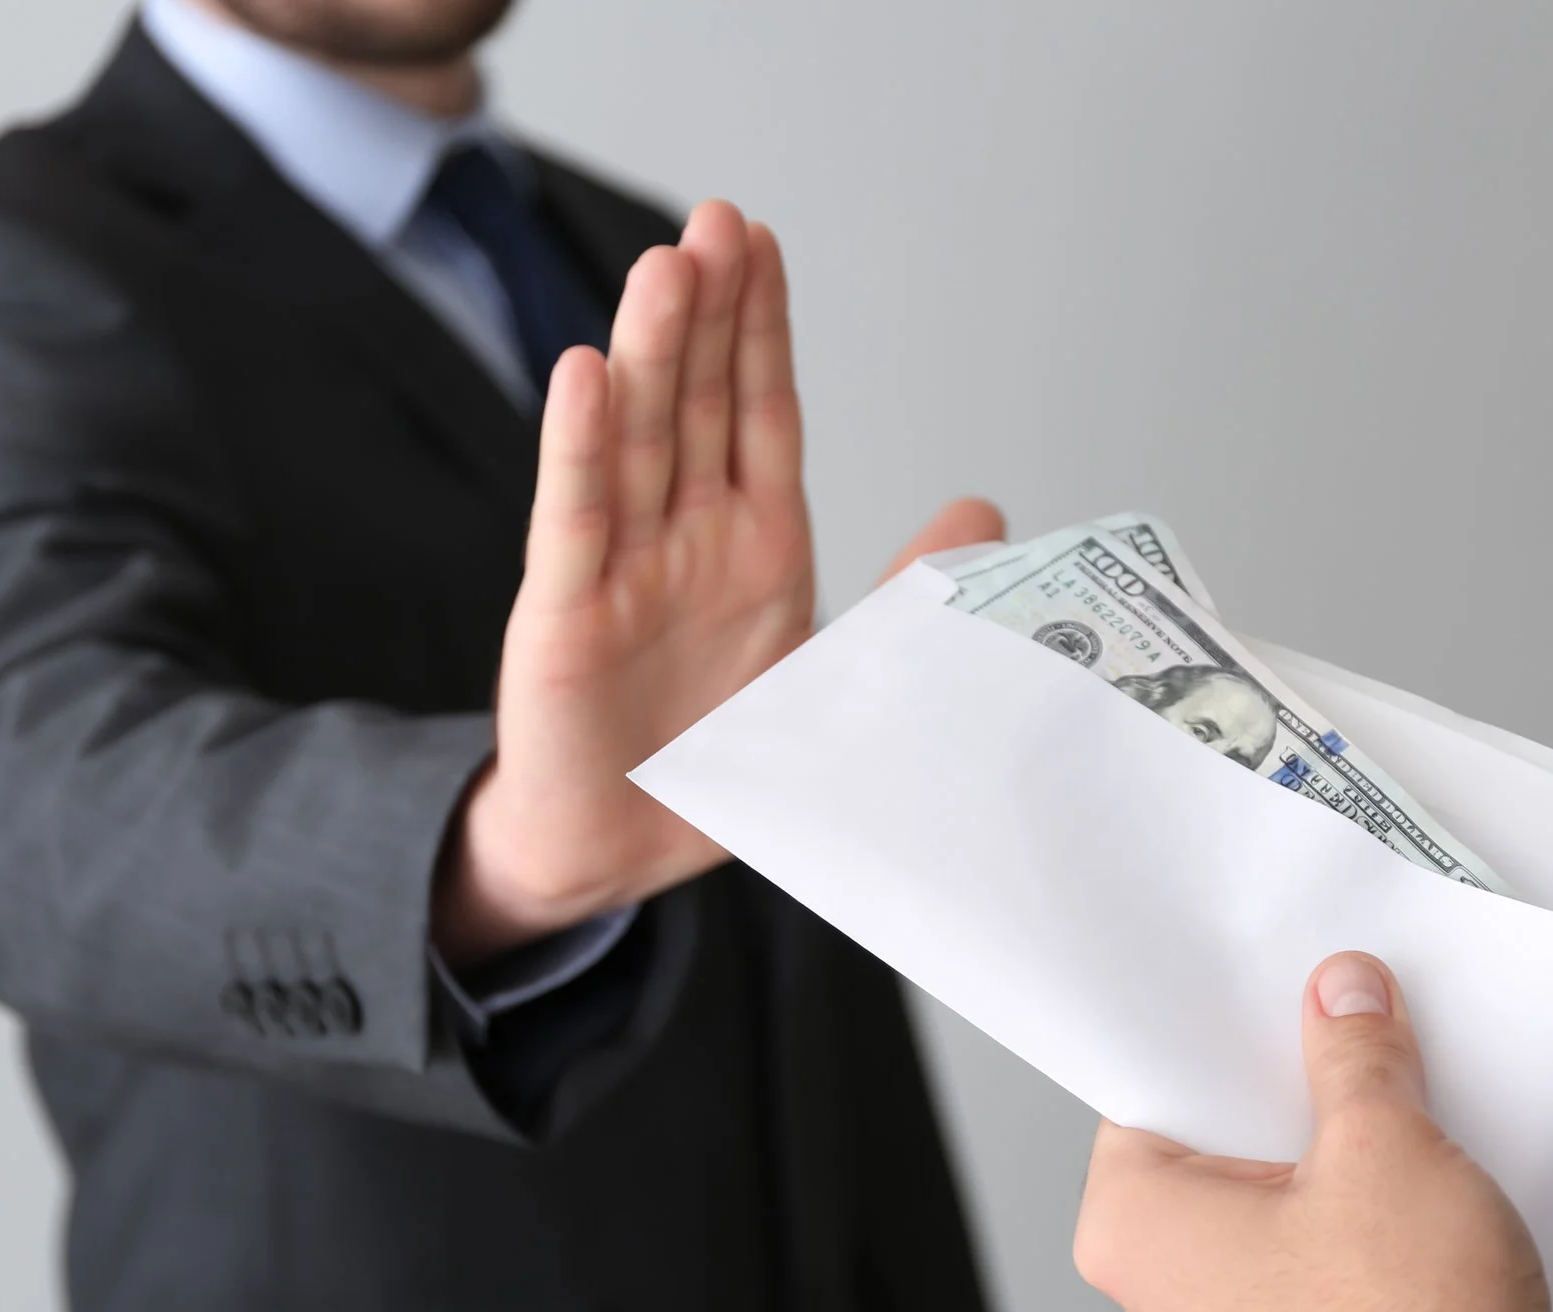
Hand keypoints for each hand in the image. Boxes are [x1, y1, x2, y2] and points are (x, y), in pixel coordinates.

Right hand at [435, 200, 1005, 958]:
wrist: (626, 850)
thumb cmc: (719, 763)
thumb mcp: (835, 675)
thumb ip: (903, 593)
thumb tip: (985, 507)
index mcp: (756, 544)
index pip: (759, 412)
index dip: (760, 327)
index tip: (762, 240)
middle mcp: (685, 539)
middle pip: (694, 403)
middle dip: (708, 312)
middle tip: (716, 221)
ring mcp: (622, 570)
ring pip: (637, 441)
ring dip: (650, 353)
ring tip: (665, 267)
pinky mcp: (566, 619)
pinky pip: (575, 523)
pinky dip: (579, 449)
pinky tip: (585, 374)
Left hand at [1072, 952, 1552, 1311]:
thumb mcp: (1384, 1145)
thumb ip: (1353, 1057)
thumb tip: (1343, 999)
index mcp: (1129, 1229)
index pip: (1155, 1092)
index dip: (1221, 1038)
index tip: (1271, 998)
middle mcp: (1155, 1300)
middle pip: (1213, 1153)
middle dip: (1283, 1101)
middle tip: (1346, 1045)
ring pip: (1264, 1216)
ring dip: (1326, 1167)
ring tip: (1393, 1117)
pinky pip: (1302, 1274)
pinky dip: (1347, 1234)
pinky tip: (1410, 1197)